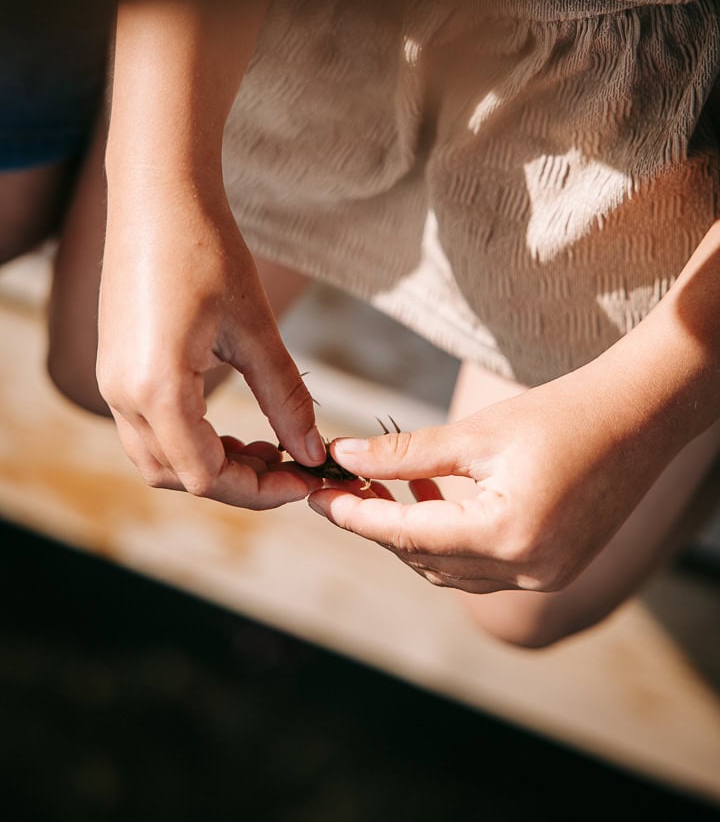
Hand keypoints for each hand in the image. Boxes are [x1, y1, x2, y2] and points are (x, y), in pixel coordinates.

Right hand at [97, 186, 325, 506]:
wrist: (159, 196)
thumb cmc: (207, 249)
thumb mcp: (256, 328)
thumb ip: (285, 397)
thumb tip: (313, 450)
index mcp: (156, 387)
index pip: (206, 476)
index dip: (260, 489)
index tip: (305, 476)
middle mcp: (122, 394)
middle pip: (178, 476)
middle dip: (238, 482)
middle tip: (291, 464)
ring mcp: (112, 382)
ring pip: (159, 459)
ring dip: (211, 464)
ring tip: (266, 445)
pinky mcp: (116, 368)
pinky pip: (148, 429)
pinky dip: (190, 440)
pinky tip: (231, 424)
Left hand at [306, 361, 683, 592]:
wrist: (639, 417)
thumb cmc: (560, 413)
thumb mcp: (477, 432)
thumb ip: (404, 452)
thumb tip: (343, 455)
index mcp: (505, 534)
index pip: (406, 535)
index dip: (353, 516)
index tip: (314, 497)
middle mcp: (526, 569)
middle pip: (424, 560)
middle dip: (377, 526)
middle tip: (340, 488)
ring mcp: (544, 575)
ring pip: (450, 569)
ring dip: (410, 534)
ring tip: (378, 488)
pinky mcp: (554, 567)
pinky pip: (481, 565)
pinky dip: (447, 538)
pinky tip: (429, 494)